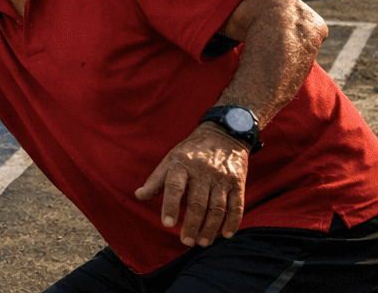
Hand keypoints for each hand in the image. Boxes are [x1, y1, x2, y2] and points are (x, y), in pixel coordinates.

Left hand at [134, 125, 248, 246]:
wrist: (224, 134)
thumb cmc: (191, 151)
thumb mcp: (171, 159)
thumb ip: (156, 179)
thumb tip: (139, 195)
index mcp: (182, 163)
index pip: (175, 186)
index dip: (170, 206)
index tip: (167, 224)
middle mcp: (203, 171)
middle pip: (198, 202)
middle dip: (192, 224)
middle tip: (186, 241)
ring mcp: (222, 177)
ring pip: (217, 208)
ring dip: (210, 228)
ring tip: (202, 242)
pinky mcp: (238, 183)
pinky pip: (236, 206)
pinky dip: (232, 222)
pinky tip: (225, 234)